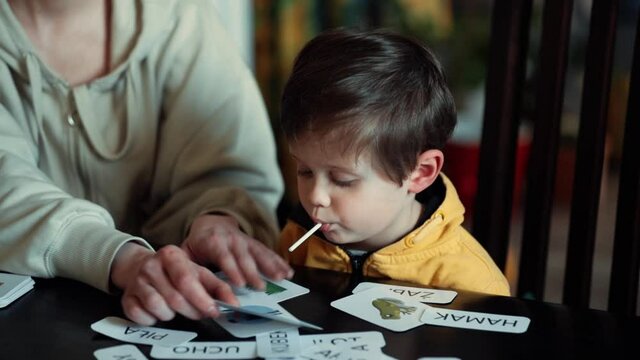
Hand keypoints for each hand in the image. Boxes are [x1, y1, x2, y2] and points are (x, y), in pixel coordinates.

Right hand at [111, 242, 236, 325]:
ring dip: (172, 314)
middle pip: (175, 298)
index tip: (214, 311)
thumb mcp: (198, 273)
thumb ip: (217, 287)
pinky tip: (158, 311)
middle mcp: (151, 266)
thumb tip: (234, 302)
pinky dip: (153, 319)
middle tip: (199, 313)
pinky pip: (142, 317)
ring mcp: (136, 282)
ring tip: (175, 307)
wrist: (142, 268)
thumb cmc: (176, 272)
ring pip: (159, 309)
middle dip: (192, 311)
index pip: (187, 280)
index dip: (202, 299)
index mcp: (171, 255)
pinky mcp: (126, 298)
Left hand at [181, 214, 292, 289]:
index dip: (232, 269)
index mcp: (213, 242)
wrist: (211, 222)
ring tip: (281, 278)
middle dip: (253, 273)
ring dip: (270, 266)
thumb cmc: (199, 243)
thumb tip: (186, 285)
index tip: (240, 283)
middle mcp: (231, 239)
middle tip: (260, 288)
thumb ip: (187, 265)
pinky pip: (268, 252)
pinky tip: (287, 271)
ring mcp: (245, 240)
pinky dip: (278, 261)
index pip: (223, 256)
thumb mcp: (187, 251)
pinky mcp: (254, 244)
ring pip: (258, 253)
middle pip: (243, 257)